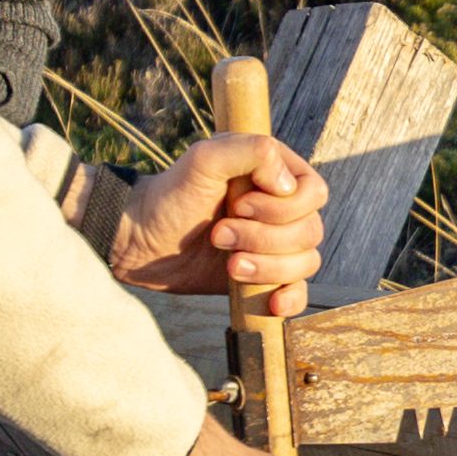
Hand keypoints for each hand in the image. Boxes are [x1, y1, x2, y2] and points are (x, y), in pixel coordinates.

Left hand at [109, 131, 328, 312]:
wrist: (142, 241)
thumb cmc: (172, 194)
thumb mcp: (204, 159)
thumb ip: (251, 152)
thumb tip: (289, 186)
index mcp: (276, 174)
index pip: (314, 193)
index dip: (283, 207)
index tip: (239, 205)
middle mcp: (282, 209)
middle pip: (310, 231)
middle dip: (264, 239)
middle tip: (219, 236)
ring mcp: (275, 245)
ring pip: (305, 262)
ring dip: (268, 268)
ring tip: (229, 266)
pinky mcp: (265, 277)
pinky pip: (298, 291)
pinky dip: (291, 298)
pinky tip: (273, 303)